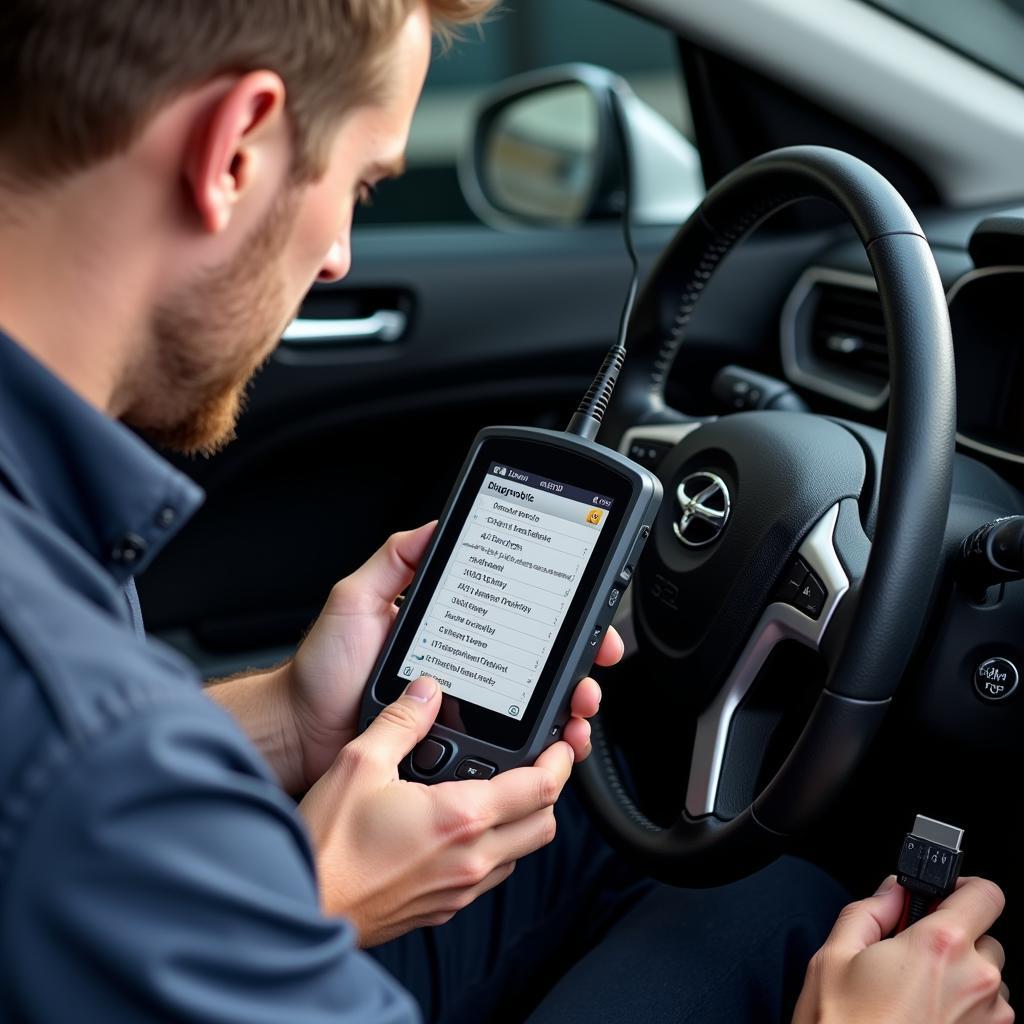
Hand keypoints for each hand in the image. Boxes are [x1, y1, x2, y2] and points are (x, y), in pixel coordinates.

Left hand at [286, 522, 622, 787]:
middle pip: (541, 661)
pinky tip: (558, 742)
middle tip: (594, 664)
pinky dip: (545, 746)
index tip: (585, 611)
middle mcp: (469, 665)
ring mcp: (468, 708)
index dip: (559, 612)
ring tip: (581, 707)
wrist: (303, 732)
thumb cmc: (325, 670)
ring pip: (538, 706)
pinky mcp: (462, 745)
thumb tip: (437, 524)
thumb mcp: (356, 599)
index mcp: (452, 626)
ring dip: (572, 704)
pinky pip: (514, 747)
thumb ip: (394, 559)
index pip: (517, 613)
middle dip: (581, 661)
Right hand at [299, 674, 574, 945]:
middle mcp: (470, 859)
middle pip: (543, 824)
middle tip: (540, 764)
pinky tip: (464, 829)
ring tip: (503, 792)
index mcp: (460, 818)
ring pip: (520, 854)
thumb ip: (402, 721)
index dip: (560, 761)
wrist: (302, 907)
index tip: (562, 744)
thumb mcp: (359, 763)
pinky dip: (494, 849)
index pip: (540, 788)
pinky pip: (489, 876)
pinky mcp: (442, 908)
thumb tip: (427, 691)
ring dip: (523, 822)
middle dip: (550, 791)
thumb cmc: (326, 847)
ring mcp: (458, 889)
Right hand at [793, 875, 1012, 1023]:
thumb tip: (891, 892)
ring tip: (912, 992)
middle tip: (909, 952)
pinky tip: (920, 1016)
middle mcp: (975, 981)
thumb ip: (869, 910)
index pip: (985, 894)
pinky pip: (984, 1014)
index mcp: (939, 946)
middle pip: (984, 937)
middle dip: (951, 938)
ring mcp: (986, 1021)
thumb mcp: (835, 955)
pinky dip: (960, 1009)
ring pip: (986, 979)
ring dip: (959, 977)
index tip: (940, 893)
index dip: (962, 886)